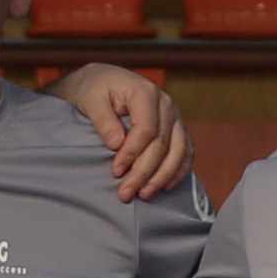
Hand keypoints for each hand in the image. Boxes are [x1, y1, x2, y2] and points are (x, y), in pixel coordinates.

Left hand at [59, 61, 189, 201]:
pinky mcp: (176, 128)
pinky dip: (178, 171)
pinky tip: (164, 187)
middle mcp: (166, 104)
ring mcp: (174, 117)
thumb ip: (102, 119)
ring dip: (162, 176)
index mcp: (145, 92)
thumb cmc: (95, 90)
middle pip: (162, 144)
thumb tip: (116, 143)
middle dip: (144, 172)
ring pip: (178, 151)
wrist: (105, 82)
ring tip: (144, 195)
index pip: (146, 129)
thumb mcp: (90, 98)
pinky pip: (185, 152)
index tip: (115, 172)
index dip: (132, 154)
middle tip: (125, 193)